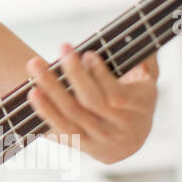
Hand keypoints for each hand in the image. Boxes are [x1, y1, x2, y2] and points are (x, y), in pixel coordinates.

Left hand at [24, 42, 158, 164]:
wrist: (132, 138)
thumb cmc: (136, 98)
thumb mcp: (148, 78)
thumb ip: (145, 57)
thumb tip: (136, 32)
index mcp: (140, 107)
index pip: (117, 95)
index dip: (100, 75)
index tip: (87, 53)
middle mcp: (122, 129)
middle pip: (91, 103)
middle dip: (73, 73)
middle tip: (61, 48)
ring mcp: (103, 141)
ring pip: (71, 117)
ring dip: (50, 92)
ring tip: (35, 68)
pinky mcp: (85, 149)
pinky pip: (62, 133)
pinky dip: (47, 115)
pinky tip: (33, 96)